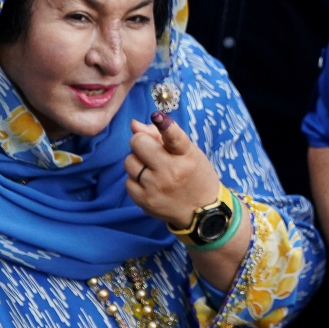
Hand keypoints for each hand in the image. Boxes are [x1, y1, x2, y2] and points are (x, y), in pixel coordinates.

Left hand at [124, 112, 220, 228]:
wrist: (201, 211)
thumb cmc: (194, 175)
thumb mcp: (188, 152)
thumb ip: (162, 136)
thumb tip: (134, 125)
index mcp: (186, 156)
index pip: (174, 137)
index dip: (164, 125)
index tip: (158, 117)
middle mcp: (170, 171)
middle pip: (138, 143)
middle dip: (141, 142)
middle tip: (151, 151)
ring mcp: (156, 187)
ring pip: (129, 161)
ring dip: (137, 161)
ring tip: (151, 168)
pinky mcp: (144, 202)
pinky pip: (127, 181)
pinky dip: (135, 180)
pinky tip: (148, 183)